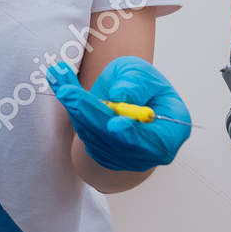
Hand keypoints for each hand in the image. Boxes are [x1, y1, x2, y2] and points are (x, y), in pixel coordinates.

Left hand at [47, 57, 190, 171]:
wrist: (127, 94)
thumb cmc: (140, 84)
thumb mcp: (143, 74)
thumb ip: (136, 84)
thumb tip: (122, 97)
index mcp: (171, 133)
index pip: (154, 142)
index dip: (134, 135)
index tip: (115, 123)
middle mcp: (148, 151)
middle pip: (117, 140)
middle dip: (91, 113)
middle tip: (69, 91)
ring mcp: (124, 156)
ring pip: (95, 136)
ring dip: (75, 107)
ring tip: (60, 78)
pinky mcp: (102, 153)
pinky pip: (84, 131)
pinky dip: (70, 107)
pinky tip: (59, 81)